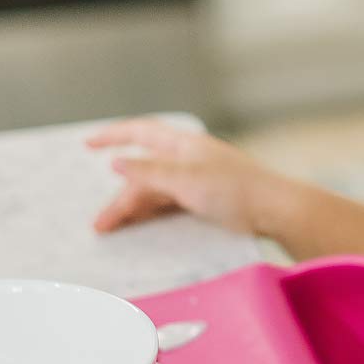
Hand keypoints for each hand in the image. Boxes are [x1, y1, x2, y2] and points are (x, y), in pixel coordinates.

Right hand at [84, 118, 282, 235]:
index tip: (88, 144)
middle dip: (121, 196)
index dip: (114, 135)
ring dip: (133, 209)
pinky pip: (169, 205)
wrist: (274, 211)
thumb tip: (117, 162)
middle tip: (101, 223)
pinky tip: (138, 227)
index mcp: (184, 144)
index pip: (142, 132)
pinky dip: (150, 214)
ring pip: (155, 192)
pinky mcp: (205, 201)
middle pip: (144, 173)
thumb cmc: (236, 190)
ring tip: (112, 230)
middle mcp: (188, 159)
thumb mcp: (186, 180)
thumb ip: (150, 173)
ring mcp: (197, 181)